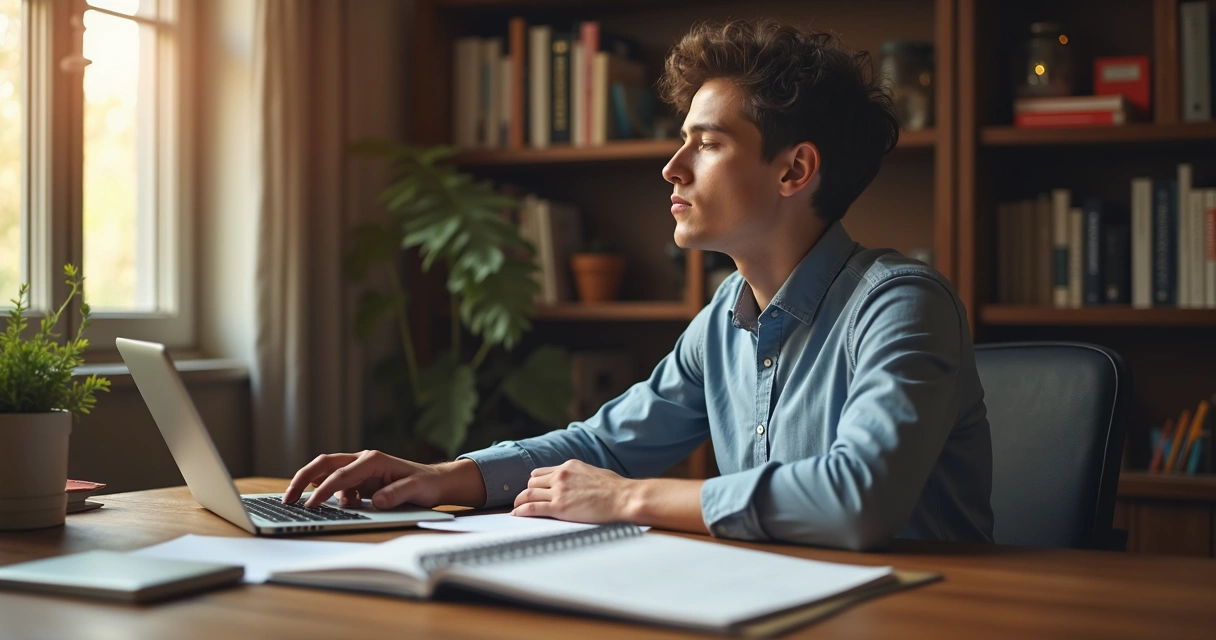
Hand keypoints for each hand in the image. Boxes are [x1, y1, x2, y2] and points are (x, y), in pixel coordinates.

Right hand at [282, 451, 485, 508]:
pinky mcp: (359, 480)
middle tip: (287, 499)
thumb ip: (397, 494)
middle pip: (324, 465)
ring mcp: (359, 469)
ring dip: (312, 486)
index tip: (310, 505)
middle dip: (302, 479)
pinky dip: (330, 495)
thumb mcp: (417, 490)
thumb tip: (376, 501)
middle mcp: (362, 460)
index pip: (341, 475)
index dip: (323, 491)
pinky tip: (339, 507)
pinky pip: (337, 485)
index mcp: (373, 460)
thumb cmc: (426, 483)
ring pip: (326, 473)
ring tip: (299, 504)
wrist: (435, 481)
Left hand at [512, 460, 635, 522]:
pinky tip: (516, 514)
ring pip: (528, 493)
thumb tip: (578, 483)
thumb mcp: (594, 473)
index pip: (542, 472)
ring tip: (516, 508)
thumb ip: (580, 476)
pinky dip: (521, 511)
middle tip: (524, 501)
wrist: (623, 497)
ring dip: (520, 501)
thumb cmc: (615, 488)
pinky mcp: (559, 507)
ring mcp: (559, 491)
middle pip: (532, 482)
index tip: (533, 490)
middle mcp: (561, 476)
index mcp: (569, 466)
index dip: (535, 483)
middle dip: (527, 492)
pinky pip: (532, 507)